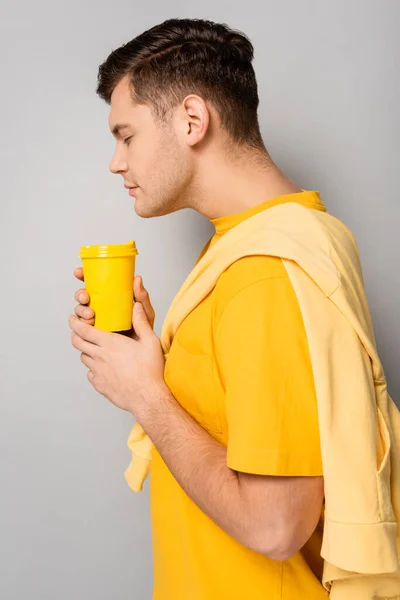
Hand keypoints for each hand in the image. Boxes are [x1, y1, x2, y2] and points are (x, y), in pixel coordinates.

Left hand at [69, 300, 166, 417]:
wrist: (148, 397)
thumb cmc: (150, 370)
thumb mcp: (150, 342)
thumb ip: (141, 322)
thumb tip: (136, 306)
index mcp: (110, 344)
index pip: (83, 330)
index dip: (75, 323)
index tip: (73, 318)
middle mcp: (99, 356)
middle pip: (77, 343)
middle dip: (75, 334)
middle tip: (79, 331)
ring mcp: (97, 372)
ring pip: (83, 357)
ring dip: (86, 351)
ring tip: (95, 349)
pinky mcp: (99, 384)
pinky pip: (90, 373)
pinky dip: (93, 368)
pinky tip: (104, 367)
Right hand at [73, 267, 155, 330]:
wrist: (143, 352)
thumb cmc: (145, 330)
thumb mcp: (146, 312)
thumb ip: (142, 297)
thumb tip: (137, 279)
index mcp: (111, 297)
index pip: (94, 283)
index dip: (84, 276)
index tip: (79, 273)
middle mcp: (100, 307)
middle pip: (83, 296)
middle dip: (80, 295)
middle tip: (86, 298)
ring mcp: (95, 320)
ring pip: (80, 311)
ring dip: (80, 311)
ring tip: (90, 315)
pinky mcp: (93, 334)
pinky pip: (81, 328)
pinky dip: (80, 325)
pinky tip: (88, 325)